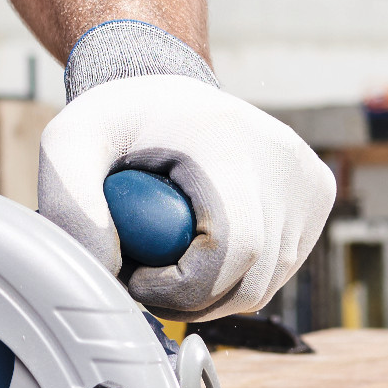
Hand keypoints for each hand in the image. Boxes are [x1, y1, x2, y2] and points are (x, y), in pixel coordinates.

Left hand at [37, 72, 333, 320]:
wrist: (168, 87)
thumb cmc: (118, 120)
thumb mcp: (69, 144)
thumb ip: (71, 209)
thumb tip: (109, 272)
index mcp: (230, 143)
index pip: (230, 251)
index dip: (178, 288)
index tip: (134, 275)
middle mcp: (284, 160)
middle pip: (249, 281)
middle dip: (188, 300)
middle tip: (142, 275)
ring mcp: (309, 180)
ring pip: (266, 285)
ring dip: (211, 293)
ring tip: (167, 259)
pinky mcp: (318, 195)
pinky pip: (278, 270)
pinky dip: (237, 277)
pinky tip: (204, 247)